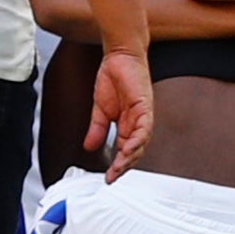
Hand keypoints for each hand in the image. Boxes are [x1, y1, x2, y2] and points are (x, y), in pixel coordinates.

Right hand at [85, 49, 154, 181]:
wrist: (119, 56)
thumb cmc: (113, 77)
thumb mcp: (100, 109)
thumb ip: (97, 129)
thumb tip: (89, 147)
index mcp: (128, 125)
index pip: (125, 151)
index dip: (117, 166)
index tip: (107, 177)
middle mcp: (138, 123)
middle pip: (134, 152)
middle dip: (123, 167)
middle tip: (112, 177)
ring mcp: (143, 116)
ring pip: (141, 144)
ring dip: (130, 158)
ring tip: (119, 168)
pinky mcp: (145, 107)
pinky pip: (144, 129)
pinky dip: (137, 141)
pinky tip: (128, 150)